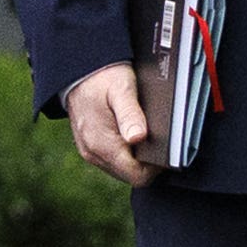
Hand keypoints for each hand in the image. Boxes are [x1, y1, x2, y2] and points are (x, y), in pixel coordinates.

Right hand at [65, 61, 155, 187]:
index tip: (168, 150)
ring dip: (139, 157)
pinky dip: (128, 152)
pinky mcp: (91, 147)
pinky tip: (136, 133)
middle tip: (161, 140)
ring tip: (148, 134)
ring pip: (123, 169)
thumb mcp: (122, 90)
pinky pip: (115, 159)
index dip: (156, 168)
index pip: (137, 176)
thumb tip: (138, 138)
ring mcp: (90, 152)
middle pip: (131, 175)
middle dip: (149, 163)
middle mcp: (93, 153)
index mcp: (102, 144)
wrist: (77, 71)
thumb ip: (130, 115)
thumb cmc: (102, 78)